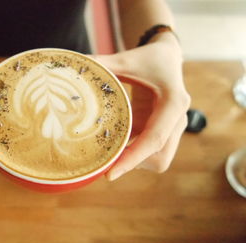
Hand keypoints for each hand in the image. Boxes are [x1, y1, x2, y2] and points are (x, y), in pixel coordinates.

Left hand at [91, 33, 190, 180]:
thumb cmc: (149, 58)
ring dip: (133, 160)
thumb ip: (102, 64)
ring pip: (156, 160)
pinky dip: (132, 154)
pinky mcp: (163, 132)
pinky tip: (112, 145)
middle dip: (133, 163)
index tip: (110, 175)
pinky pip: (149, 152)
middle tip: (104, 162)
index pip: (155, 139)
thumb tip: (72, 71)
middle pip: (159, 158)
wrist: (168, 57)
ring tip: (107, 152)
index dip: (133, 159)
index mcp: (174, 102)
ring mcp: (173, 129)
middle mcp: (178, 119)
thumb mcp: (127, 58)